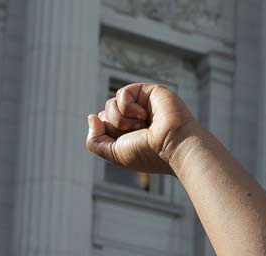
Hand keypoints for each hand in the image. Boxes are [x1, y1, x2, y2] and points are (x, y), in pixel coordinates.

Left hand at [85, 83, 200, 175]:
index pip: (102, 126)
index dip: (107, 134)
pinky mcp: (148, 92)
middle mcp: (134, 120)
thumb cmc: (148, 154)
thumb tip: (91, 117)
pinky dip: (128, 107)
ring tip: (142, 126)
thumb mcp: (114, 154)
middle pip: (105, 114)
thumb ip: (94, 141)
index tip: (125, 143)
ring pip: (111, 104)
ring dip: (121, 119)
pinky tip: (145, 115)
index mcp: (128, 135)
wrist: (173, 146)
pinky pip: (122, 93)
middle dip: (114, 126)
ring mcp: (141, 105)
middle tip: (135, 134)